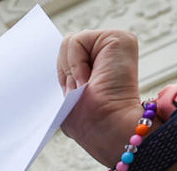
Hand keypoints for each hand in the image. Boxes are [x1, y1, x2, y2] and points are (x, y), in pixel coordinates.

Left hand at [58, 30, 143, 165]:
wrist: (104, 126)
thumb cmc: (86, 120)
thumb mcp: (69, 94)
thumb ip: (67, 71)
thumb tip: (58, 58)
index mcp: (97, 64)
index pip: (66, 56)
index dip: (62, 75)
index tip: (71, 93)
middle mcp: (107, 52)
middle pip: (66, 46)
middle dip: (65, 72)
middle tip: (79, 90)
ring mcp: (115, 44)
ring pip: (69, 42)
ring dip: (71, 70)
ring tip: (85, 85)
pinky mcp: (119, 39)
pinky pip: (77, 40)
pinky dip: (76, 63)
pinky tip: (88, 78)